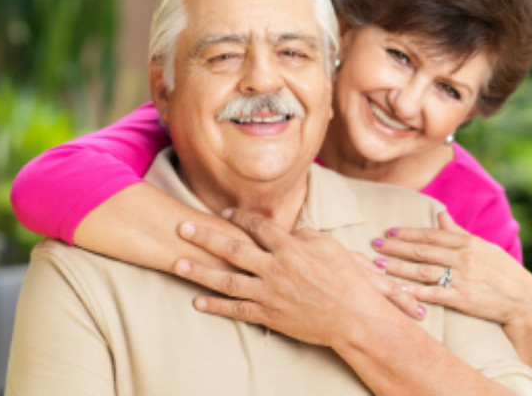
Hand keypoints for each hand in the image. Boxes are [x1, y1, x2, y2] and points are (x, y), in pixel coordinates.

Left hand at [172, 209, 424, 347]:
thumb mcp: (329, 246)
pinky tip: (197, 302)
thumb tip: (287, 233)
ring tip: (178, 265)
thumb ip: (303, 236)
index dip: (239, 218)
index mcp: (290, 247)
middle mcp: (275, 268)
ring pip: (227, 280)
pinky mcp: (269, 315)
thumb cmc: (346, 280)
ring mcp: (270, 293)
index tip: (224, 213)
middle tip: (181, 228)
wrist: (354, 318)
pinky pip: (237, 310)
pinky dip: (216, 306)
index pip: (258, 226)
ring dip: (200, 272)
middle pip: (232, 248)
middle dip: (204, 237)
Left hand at [371, 211, 531, 327]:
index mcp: (467, 242)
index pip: (430, 234)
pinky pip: (433, 294)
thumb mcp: (484, 247)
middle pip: (421, 250)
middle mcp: (462, 257)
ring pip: (423, 270)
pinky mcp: (463, 299)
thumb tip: (440, 214)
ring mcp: (462, 278)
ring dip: (399, 268)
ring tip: (379, 265)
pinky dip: (414, 292)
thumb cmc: (503, 272)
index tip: (389, 231)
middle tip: (375, 245)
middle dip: (396, 247)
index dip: (407, 232)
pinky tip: (398, 290)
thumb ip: (458, 232)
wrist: (526, 301)